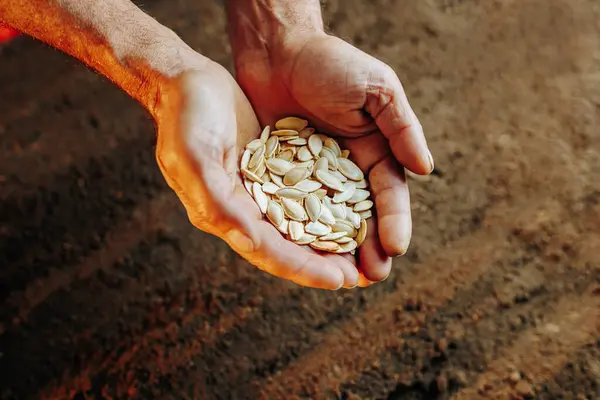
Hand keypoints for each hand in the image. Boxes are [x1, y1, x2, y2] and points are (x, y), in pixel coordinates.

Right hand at [153, 59, 358, 289]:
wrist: (187, 82)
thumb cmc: (186, 118)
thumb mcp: (195, 157)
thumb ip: (217, 202)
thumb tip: (250, 241)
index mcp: (224, 214)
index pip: (268, 251)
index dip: (303, 268)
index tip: (338, 281)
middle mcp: (245, 208)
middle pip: (288, 245)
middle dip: (323, 263)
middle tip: (361, 277)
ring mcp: (260, 189)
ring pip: (300, 223)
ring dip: (328, 240)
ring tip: (362, 254)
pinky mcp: (272, 168)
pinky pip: (303, 193)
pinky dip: (325, 206)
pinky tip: (350, 211)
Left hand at [232, 33, 433, 284]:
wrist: (279, 50)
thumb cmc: (331, 63)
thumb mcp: (376, 89)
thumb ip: (401, 127)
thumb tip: (425, 169)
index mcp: (375, 151)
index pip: (388, 194)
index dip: (394, 221)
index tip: (397, 248)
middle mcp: (345, 170)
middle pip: (360, 216)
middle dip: (368, 247)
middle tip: (371, 278)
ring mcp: (312, 176)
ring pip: (327, 221)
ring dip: (335, 250)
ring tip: (341, 279)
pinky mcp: (280, 176)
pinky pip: (289, 209)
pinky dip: (297, 233)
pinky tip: (299, 255)